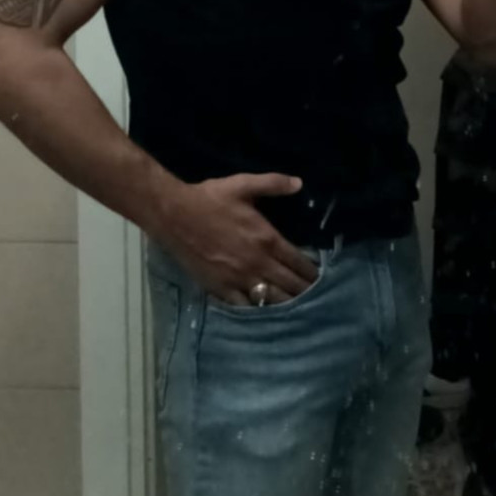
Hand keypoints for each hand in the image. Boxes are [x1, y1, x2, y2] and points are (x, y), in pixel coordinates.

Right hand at [150, 171, 318, 305]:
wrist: (174, 215)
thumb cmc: (210, 199)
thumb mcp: (243, 184)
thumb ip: (272, 183)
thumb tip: (299, 183)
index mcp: (266, 238)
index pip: (298, 261)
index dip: (312, 271)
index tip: (321, 276)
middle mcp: (257, 263)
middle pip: (289, 283)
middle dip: (305, 290)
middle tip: (317, 296)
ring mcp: (239, 279)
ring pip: (271, 298)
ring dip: (287, 303)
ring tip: (299, 308)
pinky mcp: (221, 288)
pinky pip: (245, 306)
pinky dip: (258, 310)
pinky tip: (266, 313)